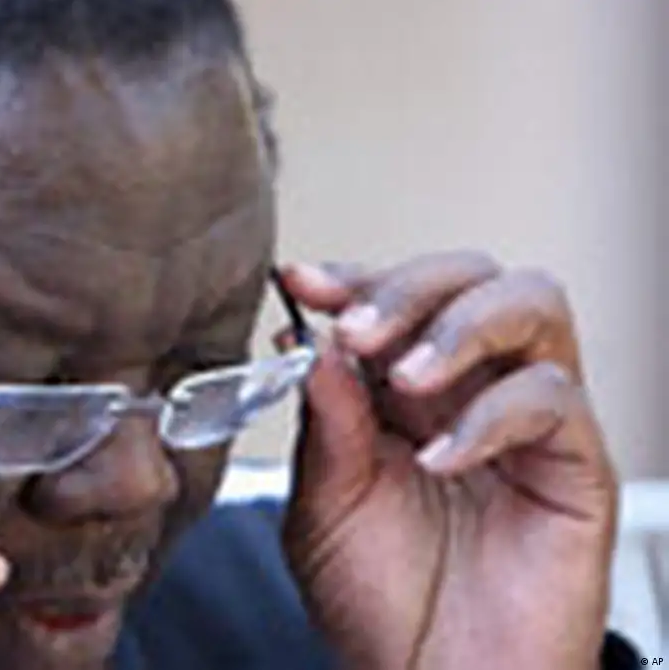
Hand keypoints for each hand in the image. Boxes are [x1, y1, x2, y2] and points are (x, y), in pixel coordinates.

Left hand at [277, 252, 617, 669]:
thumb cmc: (379, 600)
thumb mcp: (323, 506)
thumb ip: (325, 423)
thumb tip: (312, 341)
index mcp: (399, 392)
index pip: (392, 298)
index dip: (350, 279)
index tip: (301, 282)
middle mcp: (466, 390)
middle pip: (469, 276)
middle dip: (408, 287)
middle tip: (359, 331)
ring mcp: (525, 419)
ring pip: (532, 306)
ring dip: (460, 325)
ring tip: (406, 377)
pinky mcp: (574, 464)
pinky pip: (553, 399)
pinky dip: (489, 416)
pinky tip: (438, 460)